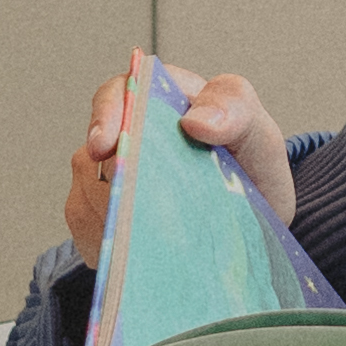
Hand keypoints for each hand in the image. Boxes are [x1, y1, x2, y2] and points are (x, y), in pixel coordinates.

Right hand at [65, 56, 291, 269]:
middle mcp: (125, 136)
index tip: (105, 146)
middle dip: (112, 186)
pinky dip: (116, 245)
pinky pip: (91, 231)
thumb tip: (195, 120)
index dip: (106, 117)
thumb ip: (234, 110)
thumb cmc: (249, 164)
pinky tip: (146, 250)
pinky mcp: (101, 214)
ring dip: (121, 218)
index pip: (117, 95)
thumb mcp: (256, 131)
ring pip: (89, 195)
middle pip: (93, 154)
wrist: (254, 218)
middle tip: (131, 213)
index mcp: (159, 100)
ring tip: (161, 235)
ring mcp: (109, 176)